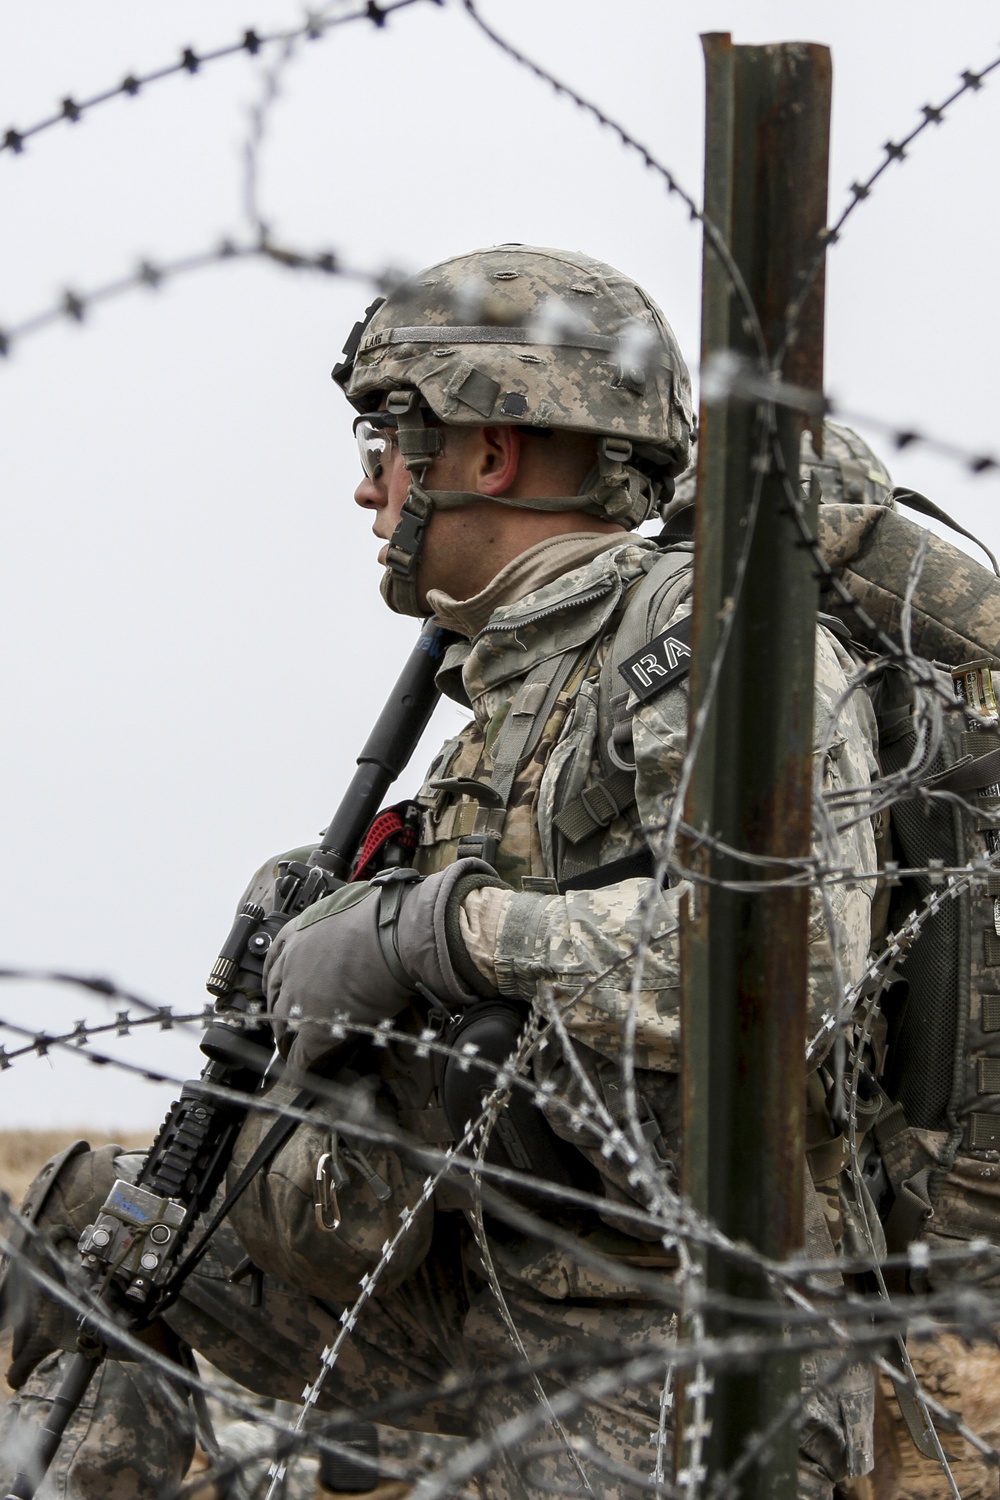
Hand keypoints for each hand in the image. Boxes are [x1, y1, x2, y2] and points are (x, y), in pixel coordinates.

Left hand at [265, 858, 506, 1070]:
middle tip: (290, 1021)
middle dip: (283, 1011)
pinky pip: (301, 1055)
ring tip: (296, 1049)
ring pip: (283, 1027)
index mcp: (297, 933)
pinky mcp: (313, 1027)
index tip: (282, 991)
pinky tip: (308, 1069)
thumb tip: (351, 930)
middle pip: (275, 996)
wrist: (397, 936)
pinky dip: (304, 1064)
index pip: (274, 963)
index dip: (280, 981)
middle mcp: (290, 964)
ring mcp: (298, 997)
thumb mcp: (349, 910)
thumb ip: (338, 926)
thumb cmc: (386, 918)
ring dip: (290, 1038)